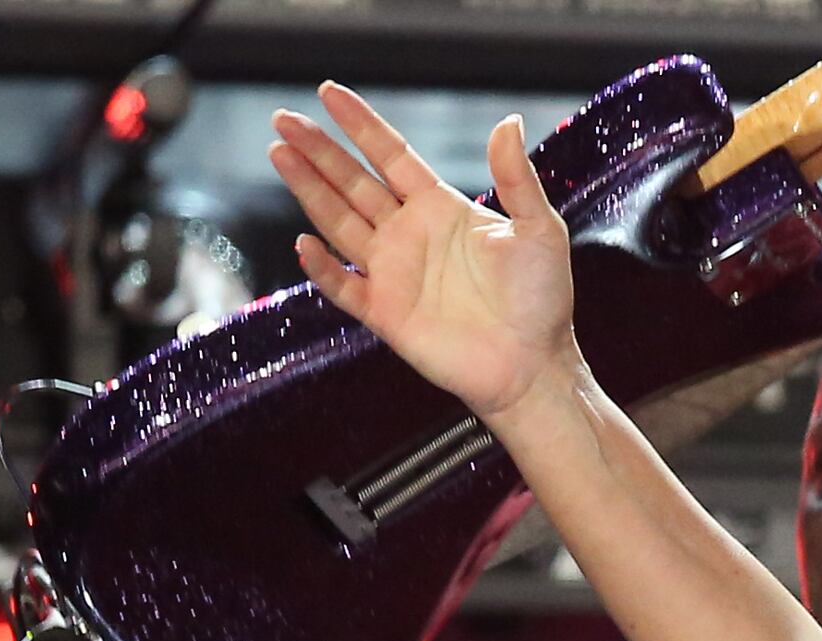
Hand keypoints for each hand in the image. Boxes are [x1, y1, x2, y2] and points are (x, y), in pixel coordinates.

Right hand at [273, 86, 578, 424]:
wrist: (535, 365)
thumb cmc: (543, 300)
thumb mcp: (540, 230)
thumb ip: (518, 179)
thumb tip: (509, 122)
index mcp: (440, 208)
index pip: (390, 156)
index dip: (360, 126)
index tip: (329, 93)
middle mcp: (409, 234)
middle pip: (352, 182)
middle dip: (318, 150)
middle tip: (284, 119)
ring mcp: (393, 273)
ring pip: (338, 222)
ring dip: (308, 189)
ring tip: (279, 153)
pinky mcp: (385, 313)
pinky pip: (344, 286)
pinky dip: (322, 267)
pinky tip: (304, 242)